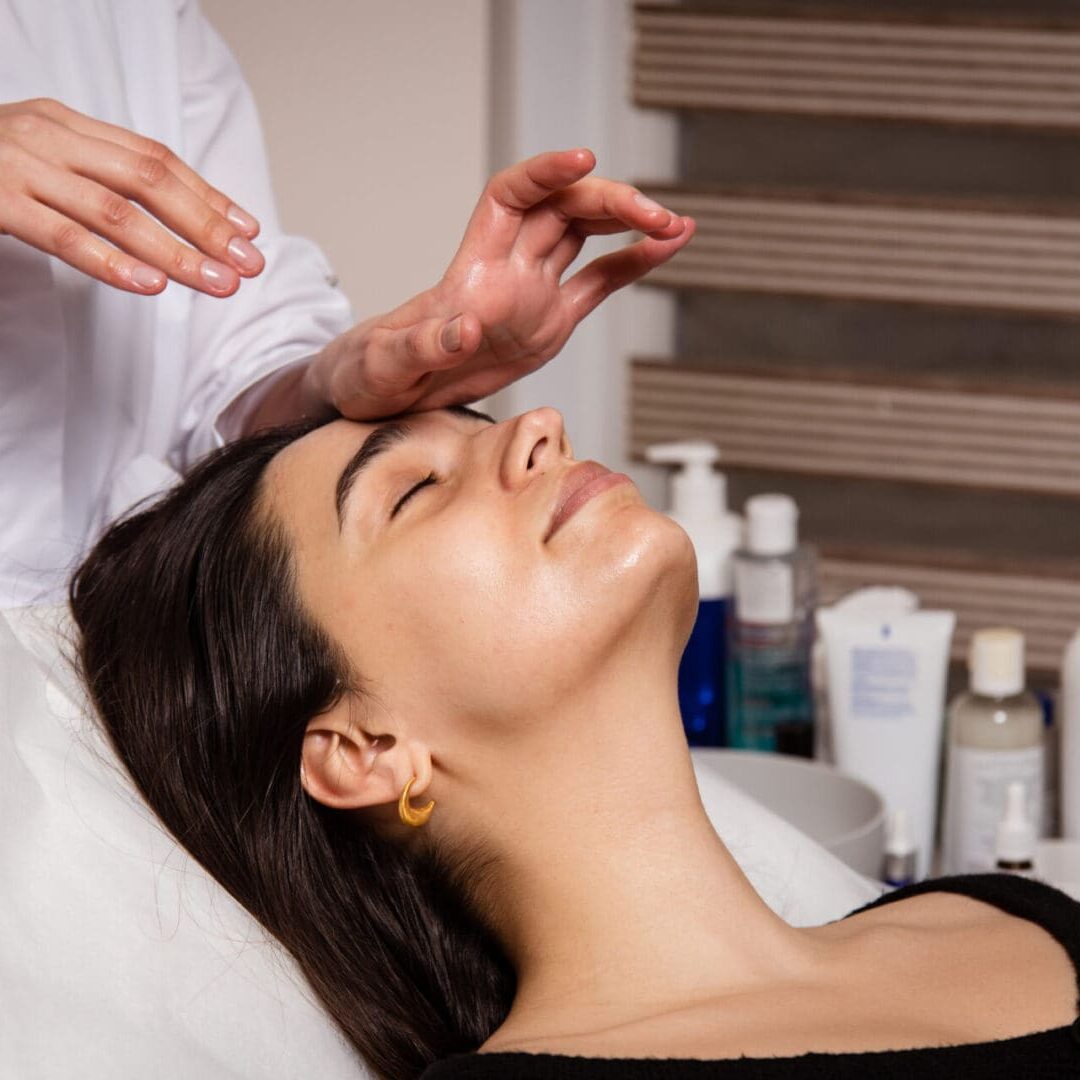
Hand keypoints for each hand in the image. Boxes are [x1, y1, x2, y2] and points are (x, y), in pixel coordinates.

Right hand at [0, 97, 263, 295]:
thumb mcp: (42, 156)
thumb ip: (95, 176)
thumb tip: (168, 217)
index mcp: (67, 124)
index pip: (156, 159)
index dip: (207, 196)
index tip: (248, 232)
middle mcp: (50, 136)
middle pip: (149, 181)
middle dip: (206, 226)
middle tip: (249, 265)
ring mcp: (20, 166)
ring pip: (117, 212)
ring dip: (176, 252)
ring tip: (218, 285)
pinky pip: (63, 235)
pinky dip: (112, 261)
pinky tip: (150, 285)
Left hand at [305, 149, 694, 419]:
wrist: (385, 394)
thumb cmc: (374, 370)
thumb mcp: (387, 362)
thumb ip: (426, 343)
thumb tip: (467, 328)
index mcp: (470, 268)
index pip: (512, 195)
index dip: (546, 172)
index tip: (584, 161)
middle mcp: (506, 268)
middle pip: (563, 210)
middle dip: (611, 201)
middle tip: (657, 214)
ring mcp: (531, 292)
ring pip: (586, 236)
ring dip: (631, 224)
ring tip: (677, 225)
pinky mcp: (548, 322)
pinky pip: (597, 284)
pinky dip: (631, 265)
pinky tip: (664, 250)